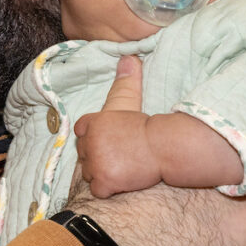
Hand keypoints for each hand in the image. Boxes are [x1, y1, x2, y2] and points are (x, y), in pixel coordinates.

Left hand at [74, 56, 161, 195]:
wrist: (165, 148)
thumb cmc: (147, 127)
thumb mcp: (131, 101)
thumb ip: (124, 82)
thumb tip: (127, 56)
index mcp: (91, 122)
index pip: (81, 132)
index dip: (95, 137)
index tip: (112, 139)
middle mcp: (89, 141)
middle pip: (85, 155)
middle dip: (100, 157)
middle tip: (122, 154)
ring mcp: (95, 162)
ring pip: (90, 173)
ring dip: (103, 173)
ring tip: (124, 166)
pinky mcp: (103, 181)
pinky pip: (98, 190)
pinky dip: (108, 189)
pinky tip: (123, 181)